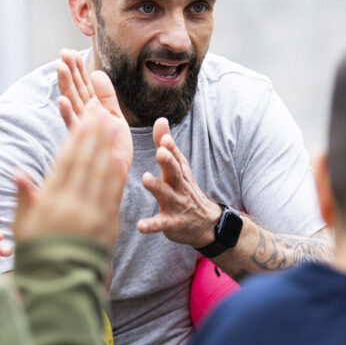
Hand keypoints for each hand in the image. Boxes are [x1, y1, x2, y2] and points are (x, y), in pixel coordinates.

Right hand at [13, 101, 126, 245]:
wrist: (60, 285)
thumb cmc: (37, 254)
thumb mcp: (22, 227)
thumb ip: (23, 198)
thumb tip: (18, 172)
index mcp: (50, 202)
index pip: (65, 164)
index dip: (75, 140)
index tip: (83, 120)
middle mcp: (72, 206)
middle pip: (86, 163)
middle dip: (95, 137)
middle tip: (102, 114)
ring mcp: (92, 216)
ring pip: (102, 175)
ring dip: (108, 148)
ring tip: (113, 127)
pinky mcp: (108, 226)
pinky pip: (114, 195)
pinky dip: (117, 175)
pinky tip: (121, 158)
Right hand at [56, 49, 132, 173]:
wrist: (119, 171)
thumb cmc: (116, 146)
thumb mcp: (115, 115)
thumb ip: (106, 96)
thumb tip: (96, 72)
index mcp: (92, 108)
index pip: (83, 84)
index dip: (77, 68)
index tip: (69, 52)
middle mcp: (85, 116)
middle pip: (75, 90)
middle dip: (69, 72)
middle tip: (63, 53)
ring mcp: (83, 127)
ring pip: (72, 103)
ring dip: (65, 85)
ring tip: (60, 67)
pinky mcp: (84, 140)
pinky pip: (74, 125)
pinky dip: (68, 112)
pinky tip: (62, 100)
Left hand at [137, 118, 221, 246]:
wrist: (205, 223)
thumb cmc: (184, 190)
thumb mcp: (178, 167)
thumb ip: (166, 146)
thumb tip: (161, 119)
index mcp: (179, 172)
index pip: (176, 156)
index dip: (170, 147)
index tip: (164, 138)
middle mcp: (179, 186)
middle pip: (174, 172)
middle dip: (168, 162)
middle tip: (160, 152)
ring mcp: (176, 204)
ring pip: (166, 195)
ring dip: (157, 187)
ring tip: (146, 179)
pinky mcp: (171, 223)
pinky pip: (161, 224)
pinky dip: (151, 225)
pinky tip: (140, 225)